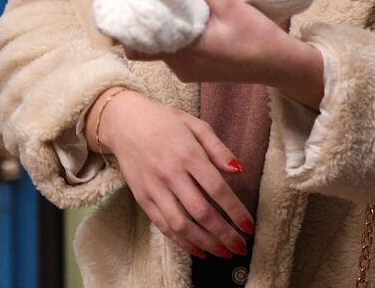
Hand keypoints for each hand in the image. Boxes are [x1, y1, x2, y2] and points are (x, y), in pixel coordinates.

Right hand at [91, 87, 252, 259]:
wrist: (124, 122)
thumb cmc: (165, 121)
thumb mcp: (196, 125)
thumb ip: (219, 149)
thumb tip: (239, 171)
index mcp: (188, 154)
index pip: (217, 189)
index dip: (235, 211)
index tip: (249, 226)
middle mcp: (171, 174)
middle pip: (201, 211)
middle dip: (223, 233)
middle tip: (240, 247)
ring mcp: (154, 188)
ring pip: (181, 224)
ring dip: (204, 242)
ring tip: (223, 252)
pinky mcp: (142, 198)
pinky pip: (163, 226)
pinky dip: (181, 242)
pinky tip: (199, 249)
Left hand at [126, 0, 324, 108]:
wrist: (280, 64)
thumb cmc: (257, 37)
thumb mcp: (229, 5)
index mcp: (183, 53)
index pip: (137, 42)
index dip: (127, 20)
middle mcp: (178, 66)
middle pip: (143, 44)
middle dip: (140, 20)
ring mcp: (186, 71)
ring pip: (158, 47)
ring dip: (158, 25)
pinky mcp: (195, 70)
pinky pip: (173, 52)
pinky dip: (172, 34)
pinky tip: (182, 15)